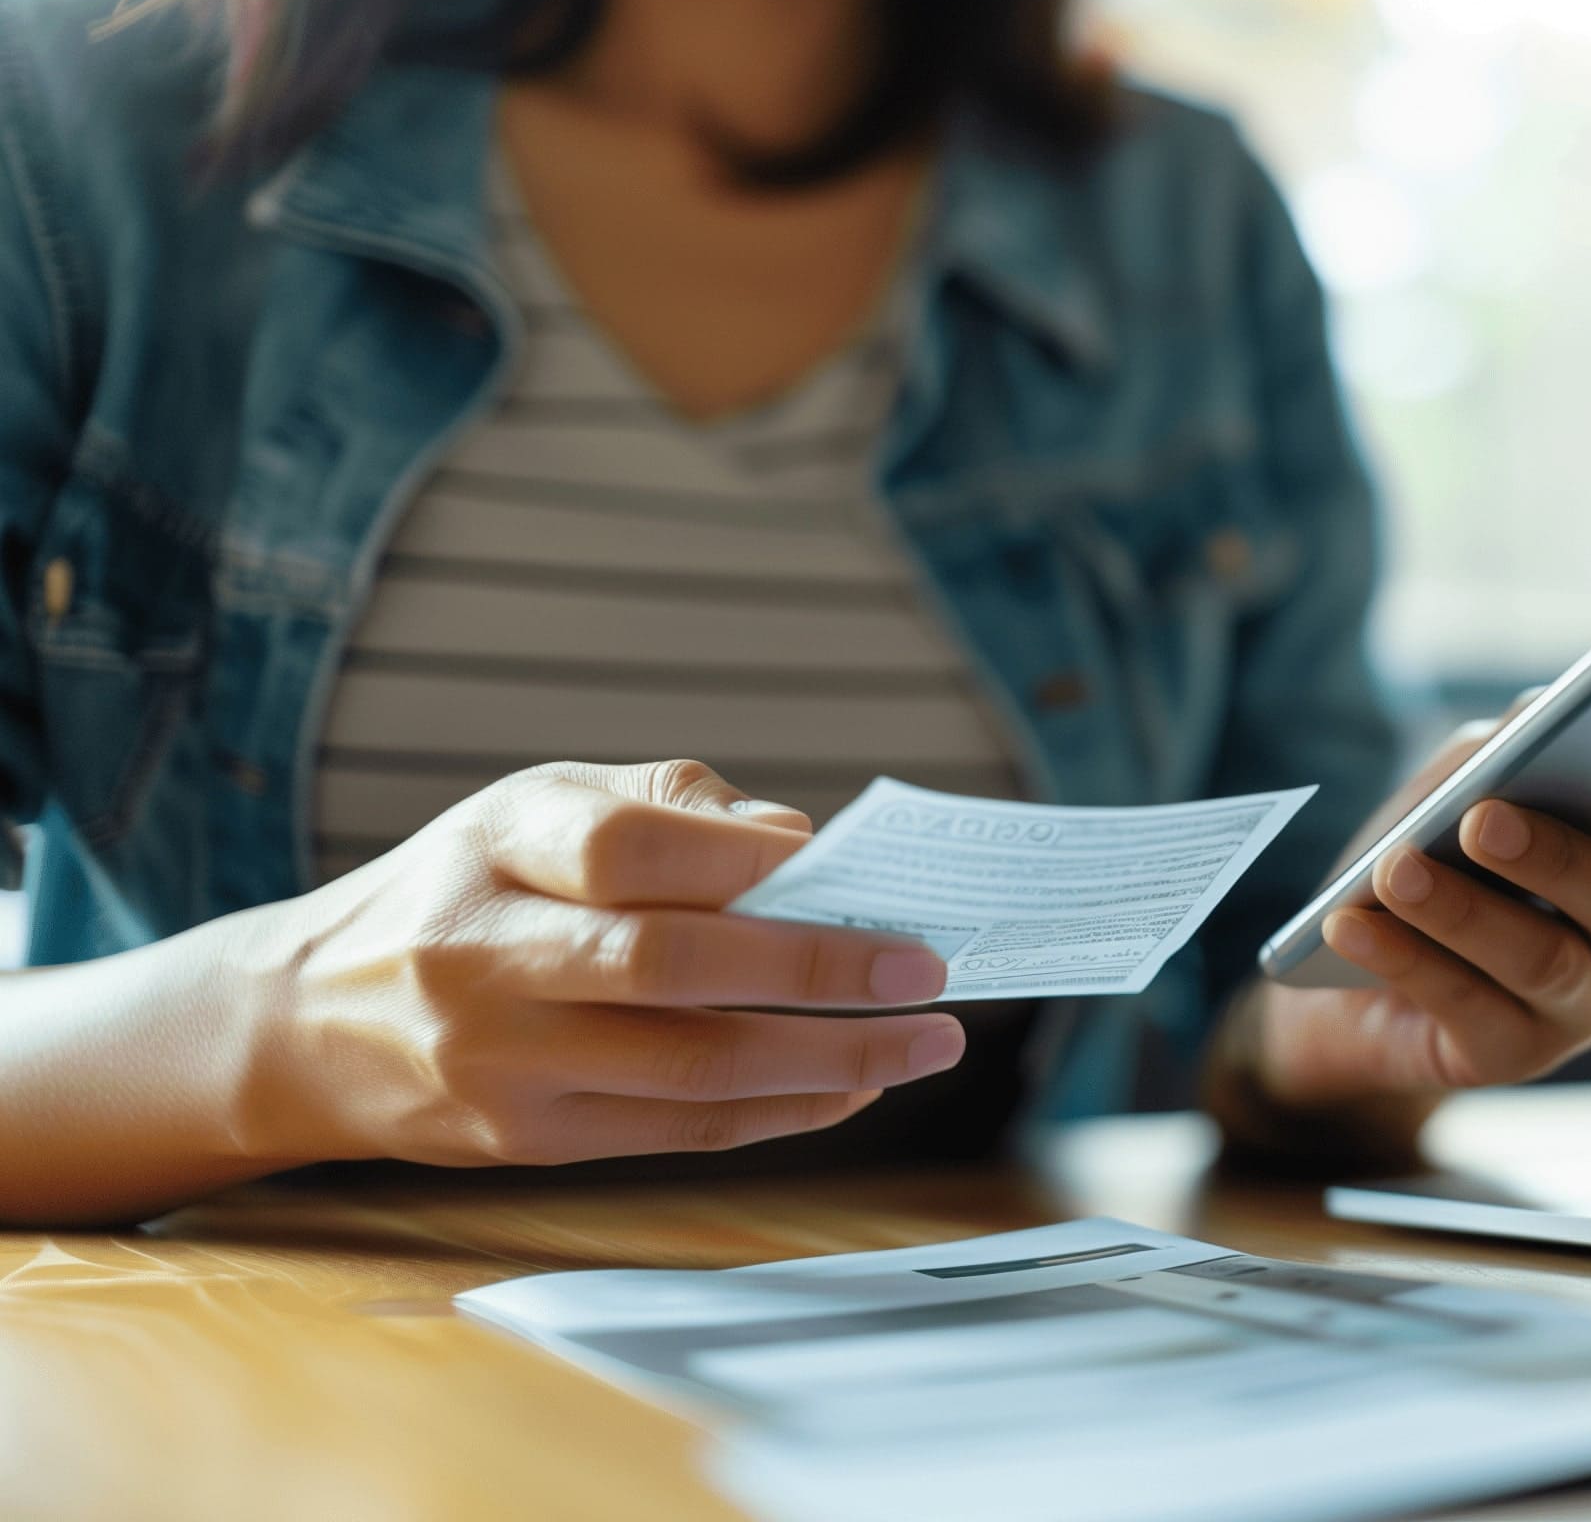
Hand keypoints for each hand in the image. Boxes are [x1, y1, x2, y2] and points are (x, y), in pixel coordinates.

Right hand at [223, 760, 966, 1168]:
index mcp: (497, 846)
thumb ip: (668, 810)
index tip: (849, 866)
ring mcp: (501, 1060)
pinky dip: (782, 1109)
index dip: (748, 860)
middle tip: (929, 969)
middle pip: (672, 967)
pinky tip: (853, 1085)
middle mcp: (487, 955)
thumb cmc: (461, 889)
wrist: (303, 1020)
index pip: (629, 848)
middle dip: (820, 971)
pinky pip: (678, 1129)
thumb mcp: (534, 808)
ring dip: (830, 1059)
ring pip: (689, 1067)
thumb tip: (802, 846)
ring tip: (924, 1041)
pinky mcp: (523, 1139)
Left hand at [1212, 724, 1590, 1147]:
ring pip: (1546, 960)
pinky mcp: (1514, 1058)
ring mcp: (1585, 1006)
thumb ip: (1512, 742)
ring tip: (1395, 870)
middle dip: (1558, 856)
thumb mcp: (1461, 776)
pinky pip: (1466, 1007)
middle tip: (1483, 819)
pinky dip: (1405, 956)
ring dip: (1463, 909)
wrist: (1332, 972)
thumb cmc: (1422, 852)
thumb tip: (1537, 722)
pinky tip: (1354, 922)